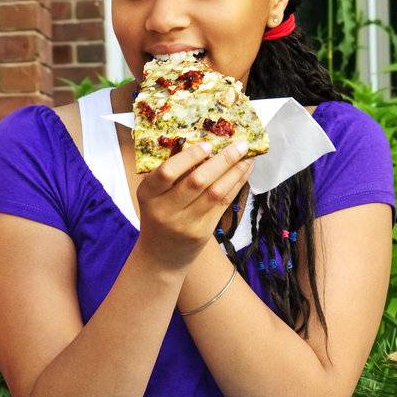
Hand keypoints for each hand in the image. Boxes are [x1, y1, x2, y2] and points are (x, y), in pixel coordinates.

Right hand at [136, 139, 252, 273]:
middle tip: (240, 144)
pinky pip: (223, 204)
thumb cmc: (158, 216)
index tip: (208, 144)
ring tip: (248, 156)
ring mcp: (185, 223)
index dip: (189, 157)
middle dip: (222, 160)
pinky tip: (244, 171)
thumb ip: (170, 173)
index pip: (167, 172)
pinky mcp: (202, 232)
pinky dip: (236, 185)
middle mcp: (165, 210)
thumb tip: (200, 140)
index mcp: (148, 195)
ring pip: (215, 192)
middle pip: (197, 181)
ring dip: (235, 171)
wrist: (161, 257)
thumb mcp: (154, 196)